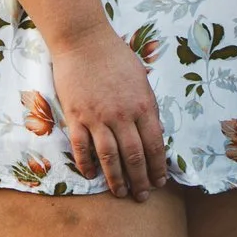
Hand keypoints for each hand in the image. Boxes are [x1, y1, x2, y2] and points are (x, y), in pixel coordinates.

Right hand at [47, 25, 170, 199]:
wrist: (84, 41)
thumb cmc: (116, 57)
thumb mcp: (141, 80)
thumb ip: (148, 107)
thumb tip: (156, 132)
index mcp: (143, 106)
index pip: (154, 145)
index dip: (158, 167)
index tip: (159, 181)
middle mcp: (122, 115)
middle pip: (133, 156)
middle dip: (140, 180)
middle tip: (142, 196)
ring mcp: (97, 117)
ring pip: (109, 157)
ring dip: (116, 179)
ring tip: (121, 193)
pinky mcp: (76, 116)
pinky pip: (81, 147)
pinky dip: (86, 164)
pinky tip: (91, 175)